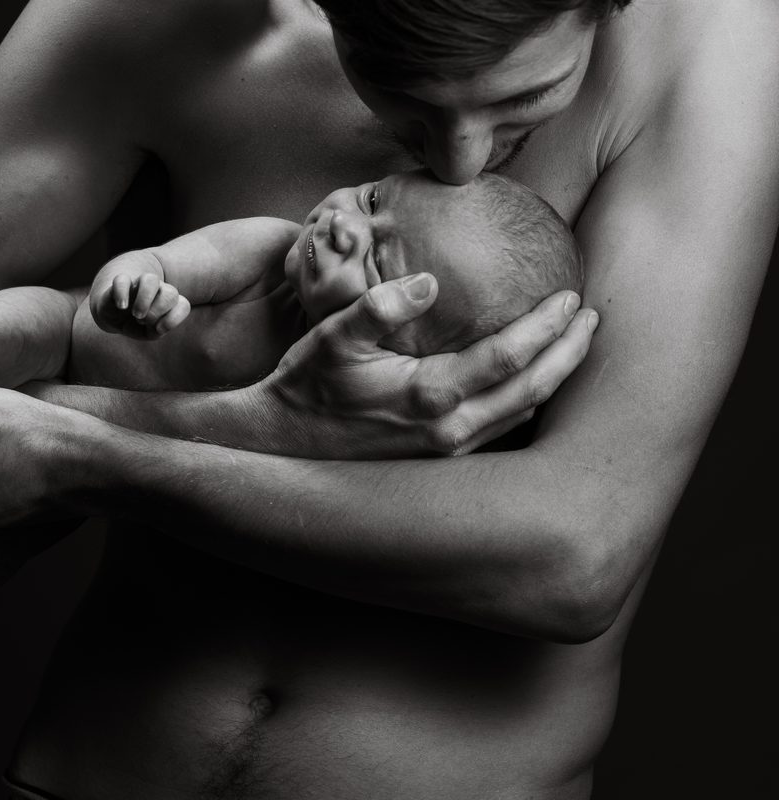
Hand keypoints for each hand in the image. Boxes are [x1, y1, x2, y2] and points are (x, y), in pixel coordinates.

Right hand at [91, 271, 190, 338]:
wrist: (114, 317)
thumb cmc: (137, 325)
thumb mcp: (149, 333)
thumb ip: (157, 330)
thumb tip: (157, 322)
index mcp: (168, 303)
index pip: (183, 305)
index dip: (174, 319)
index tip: (158, 330)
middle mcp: (157, 290)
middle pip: (171, 293)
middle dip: (159, 310)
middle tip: (143, 321)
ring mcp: (139, 284)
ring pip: (150, 279)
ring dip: (145, 299)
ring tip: (136, 314)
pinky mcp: (120, 282)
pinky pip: (123, 279)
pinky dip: (123, 293)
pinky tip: (122, 306)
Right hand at [250, 273, 596, 458]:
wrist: (282, 444)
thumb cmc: (306, 385)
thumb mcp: (332, 336)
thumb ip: (379, 306)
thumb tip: (427, 283)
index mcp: (428, 395)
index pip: (510, 355)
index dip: (547, 325)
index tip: (571, 297)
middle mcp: (447, 430)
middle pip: (532, 390)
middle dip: (568, 354)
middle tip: (592, 319)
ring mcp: (446, 451)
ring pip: (523, 415)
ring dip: (553, 379)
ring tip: (571, 346)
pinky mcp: (439, 460)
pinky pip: (501, 430)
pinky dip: (526, 401)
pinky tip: (528, 380)